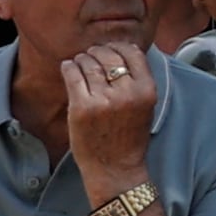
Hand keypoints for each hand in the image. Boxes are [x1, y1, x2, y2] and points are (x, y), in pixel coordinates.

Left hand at [58, 40, 160, 193]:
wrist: (116, 169)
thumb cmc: (130, 138)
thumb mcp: (146, 106)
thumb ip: (138, 81)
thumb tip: (123, 51)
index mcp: (146, 90)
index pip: (133, 53)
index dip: (119, 46)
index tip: (111, 48)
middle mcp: (126, 93)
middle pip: (109, 55)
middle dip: (98, 51)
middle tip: (92, 54)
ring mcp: (102, 100)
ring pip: (89, 63)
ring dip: (82, 58)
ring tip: (79, 61)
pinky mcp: (81, 108)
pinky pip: (73, 76)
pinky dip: (69, 67)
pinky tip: (68, 67)